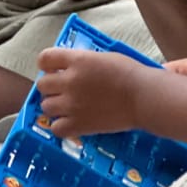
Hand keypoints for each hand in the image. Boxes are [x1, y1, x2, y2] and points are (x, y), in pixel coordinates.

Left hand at [36, 46, 150, 137]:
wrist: (145, 97)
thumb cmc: (130, 74)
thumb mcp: (103, 58)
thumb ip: (81, 61)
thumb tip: (66, 66)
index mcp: (77, 61)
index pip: (44, 58)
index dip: (47, 64)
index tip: (54, 69)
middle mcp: (70, 81)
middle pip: (42, 84)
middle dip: (51, 87)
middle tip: (63, 90)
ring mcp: (73, 104)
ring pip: (46, 106)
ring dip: (54, 106)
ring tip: (67, 107)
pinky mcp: (79, 124)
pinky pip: (56, 128)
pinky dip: (61, 126)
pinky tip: (71, 122)